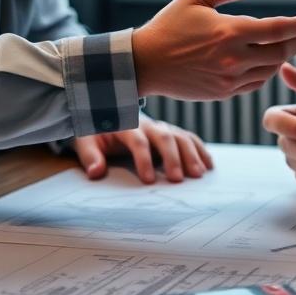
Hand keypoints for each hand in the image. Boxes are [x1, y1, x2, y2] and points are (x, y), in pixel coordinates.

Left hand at [73, 114, 213, 182]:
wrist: (105, 113)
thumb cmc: (96, 132)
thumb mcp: (85, 141)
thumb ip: (90, 156)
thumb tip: (96, 173)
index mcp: (126, 125)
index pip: (138, 141)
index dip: (143, 160)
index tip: (148, 181)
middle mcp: (148, 124)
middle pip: (165, 137)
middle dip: (173, 158)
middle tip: (178, 180)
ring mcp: (161, 127)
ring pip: (180, 136)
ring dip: (191, 154)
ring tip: (199, 174)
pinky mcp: (170, 132)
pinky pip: (188, 138)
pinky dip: (200, 149)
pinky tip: (209, 165)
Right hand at [132, 0, 295, 99]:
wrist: (144, 64)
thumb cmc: (168, 26)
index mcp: (229, 31)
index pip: (277, 29)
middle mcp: (234, 58)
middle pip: (280, 52)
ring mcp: (229, 79)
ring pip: (269, 70)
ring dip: (281, 58)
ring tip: (285, 46)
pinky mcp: (223, 93)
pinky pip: (254, 84)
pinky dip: (264, 73)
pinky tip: (265, 63)